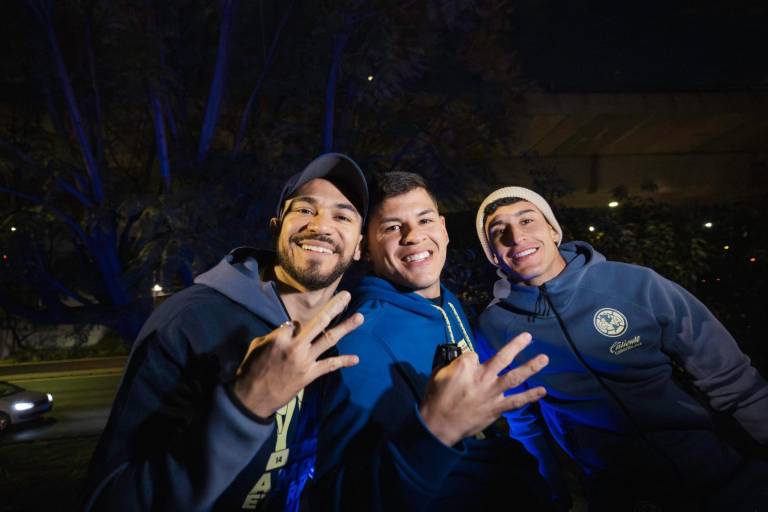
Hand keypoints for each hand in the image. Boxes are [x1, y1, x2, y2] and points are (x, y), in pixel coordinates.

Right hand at [233, 291, 362, 417]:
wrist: (253, 397)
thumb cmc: (251, 369)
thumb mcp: (257, 345)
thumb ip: (276, 335)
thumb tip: (291, 329)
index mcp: (280, 337)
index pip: (297, 322)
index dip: (297, 326)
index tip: (293, 332)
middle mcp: (296, 346)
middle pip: (319, 321)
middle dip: (335, 306)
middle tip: (347, 296)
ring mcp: (305, 361)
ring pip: (329, 339)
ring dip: (346, 327)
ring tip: (360, 317)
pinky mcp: (310, 375)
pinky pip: (329, 366)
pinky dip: (343, 362)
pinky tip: (356, 359)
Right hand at [419, 332, 547, 445]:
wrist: (439, 424)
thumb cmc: (435, 398)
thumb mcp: (438, 374)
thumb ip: (452, 365)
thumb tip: (462, 363)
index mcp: (466, 365)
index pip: (474, 354)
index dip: (471, 360)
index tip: (467, 367)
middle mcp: (483, 375)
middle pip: (503, 357)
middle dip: (516, 345)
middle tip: (528, 337)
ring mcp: (492, 392)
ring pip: (515, 377)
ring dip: (531, 367)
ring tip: (544, 359)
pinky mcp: (497, 407)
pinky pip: (516, 401)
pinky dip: (530, 396)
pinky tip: (542, 391)